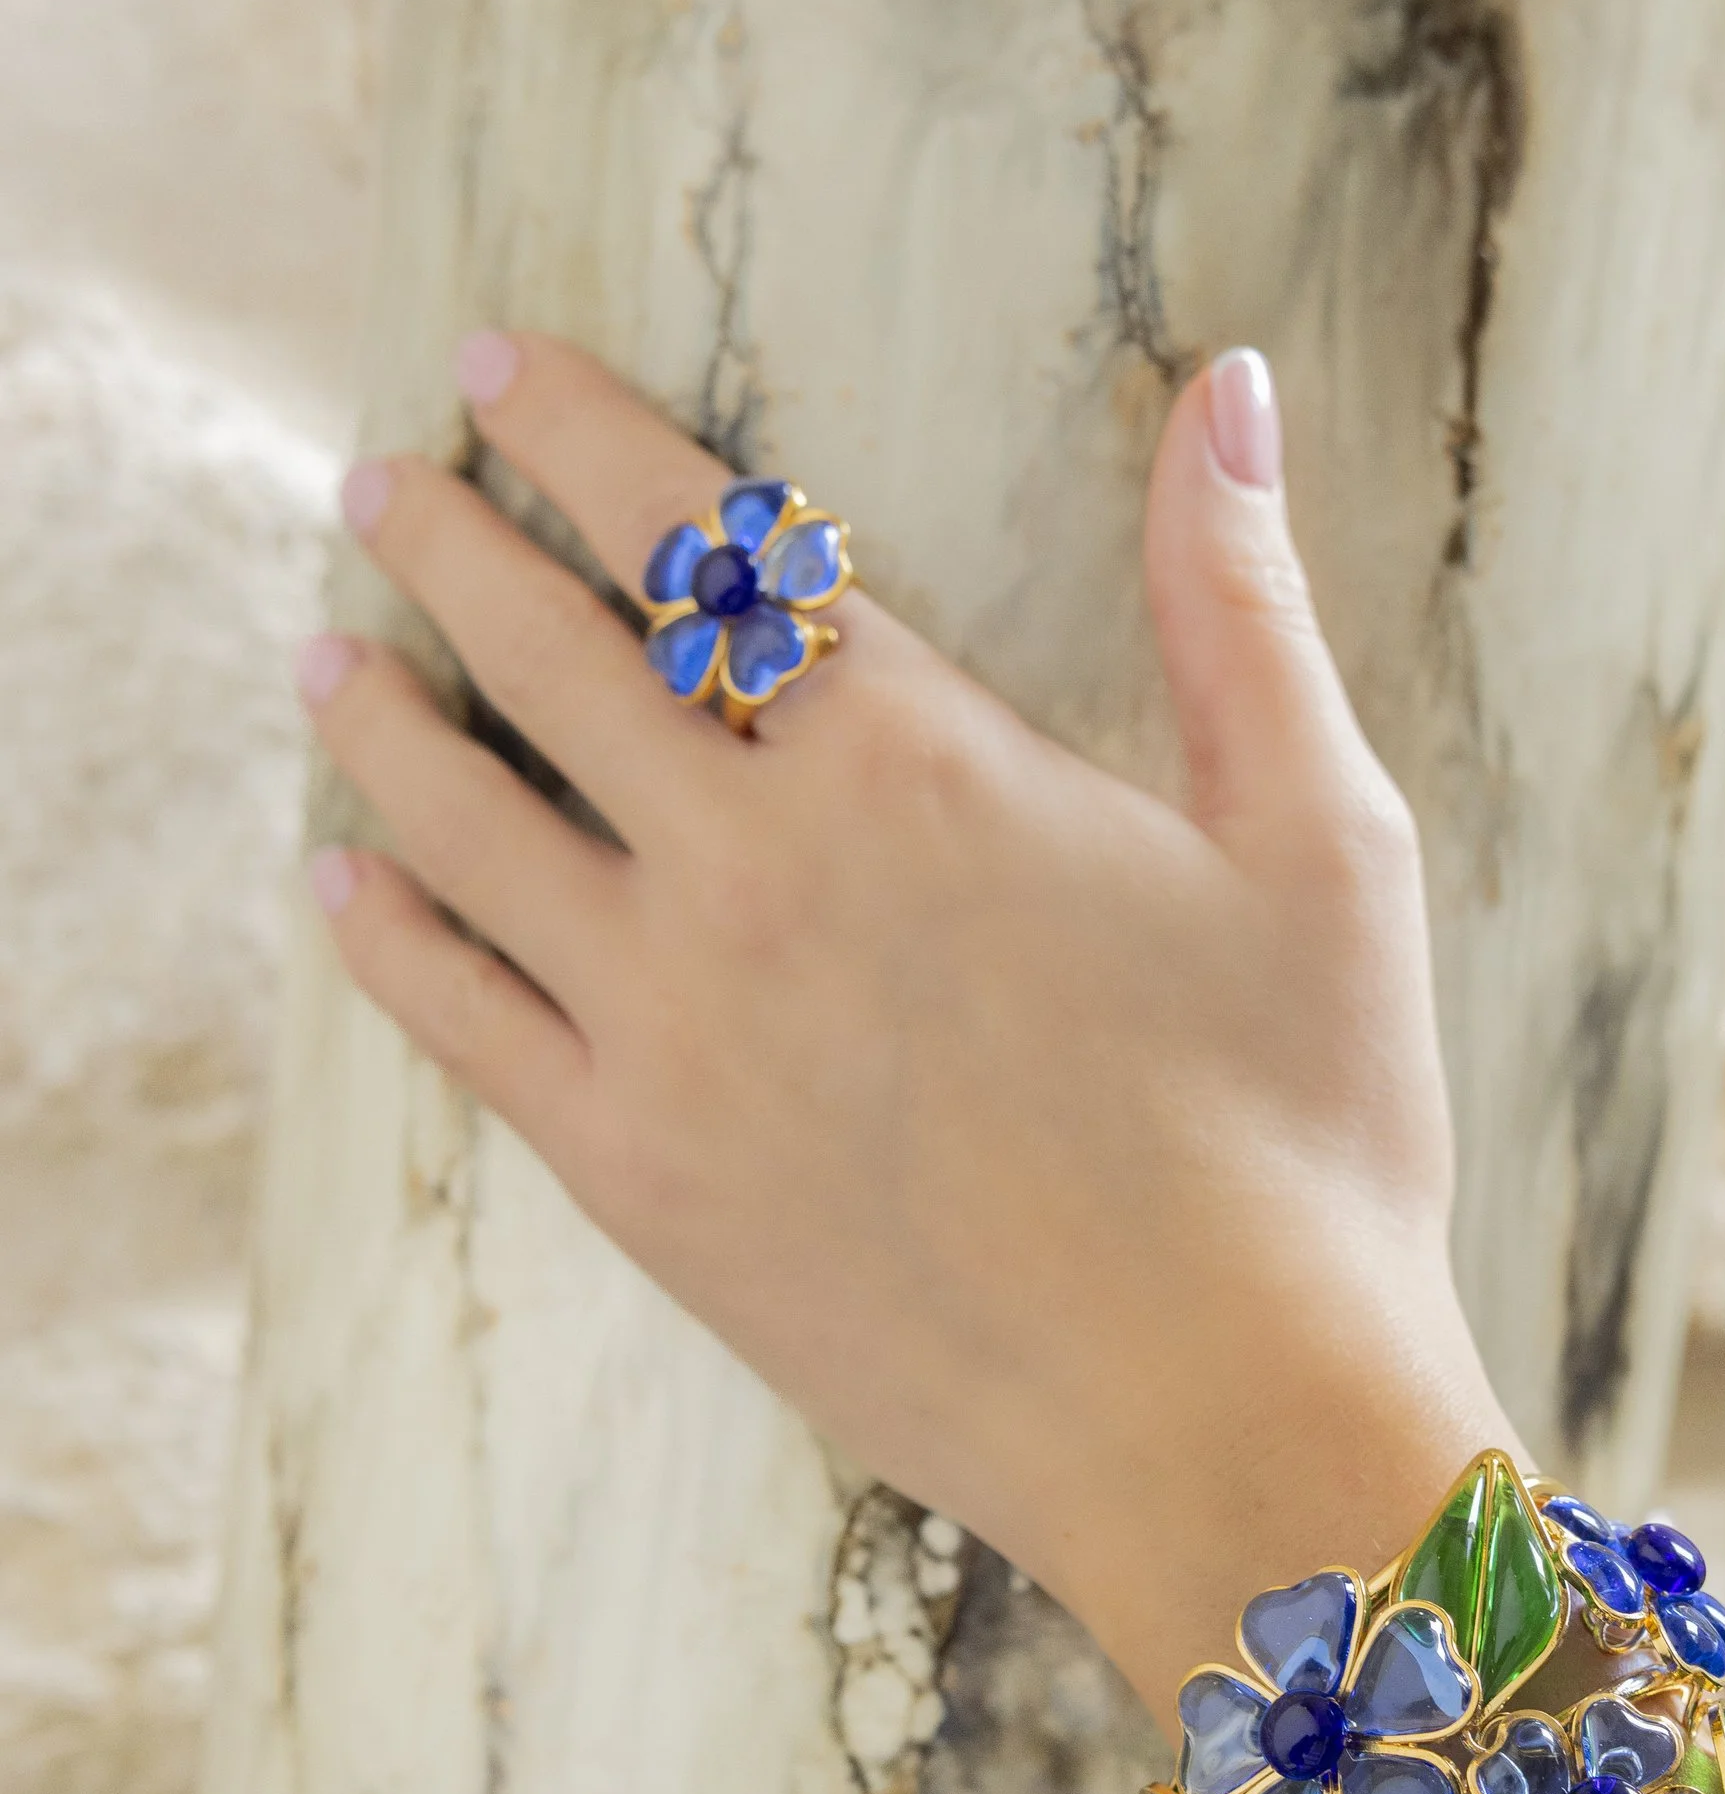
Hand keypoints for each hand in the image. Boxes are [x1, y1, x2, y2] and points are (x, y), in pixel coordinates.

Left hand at [300, 334, 1521, 1711]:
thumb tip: (1231, 389)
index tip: (506, 373)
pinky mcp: (644, 1181)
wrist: (1224, 1420)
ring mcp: (679, 1030)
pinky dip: (389, 934)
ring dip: (385, 720)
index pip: (711, 544)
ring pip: (470, 826)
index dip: (589, 439)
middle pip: (558, 654)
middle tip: (388, 487)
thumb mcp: (1323, 845)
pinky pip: (464, 1024)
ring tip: (333, 658)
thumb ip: (1241, 606)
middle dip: (454, 545)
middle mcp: (762, 871)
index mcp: (922, 762)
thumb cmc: (1307, 1138)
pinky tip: (343, 881)